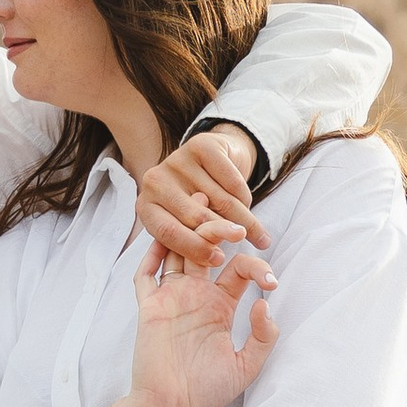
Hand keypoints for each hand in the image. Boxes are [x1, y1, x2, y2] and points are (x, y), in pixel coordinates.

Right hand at [128, 234, 276, 406]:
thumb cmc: (206, 393)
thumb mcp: (246, 367)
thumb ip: (263, 337)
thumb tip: (264, 302)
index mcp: (220, 306)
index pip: (238, 269)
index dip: (256, 266)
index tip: (270, 281)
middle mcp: (196, 296)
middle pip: (206, 250)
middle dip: (218, 229)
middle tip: (234, 222)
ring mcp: (171, 299)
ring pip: (177, 253)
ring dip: (186, 230)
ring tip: (197, 204)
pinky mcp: (149, 308)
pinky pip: (146, 275)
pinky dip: (152, 255)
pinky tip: (163, 237)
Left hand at [136, 125, 268, 269]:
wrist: (210, 158)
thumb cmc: (196, 200)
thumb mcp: (186, 223)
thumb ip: (194, 237)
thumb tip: (214, 256)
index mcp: (146, 206)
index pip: (168, 234)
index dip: (195, 249)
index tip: (218, 261)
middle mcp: (155, 182)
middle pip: (196, 218)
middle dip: (224, 234)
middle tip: (245, 245)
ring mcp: (176, 161)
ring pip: (220, 201)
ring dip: (244, 221)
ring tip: (260, 238)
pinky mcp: (200, 146)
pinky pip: (231, 182)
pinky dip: (245, 197)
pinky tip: (249, 205)